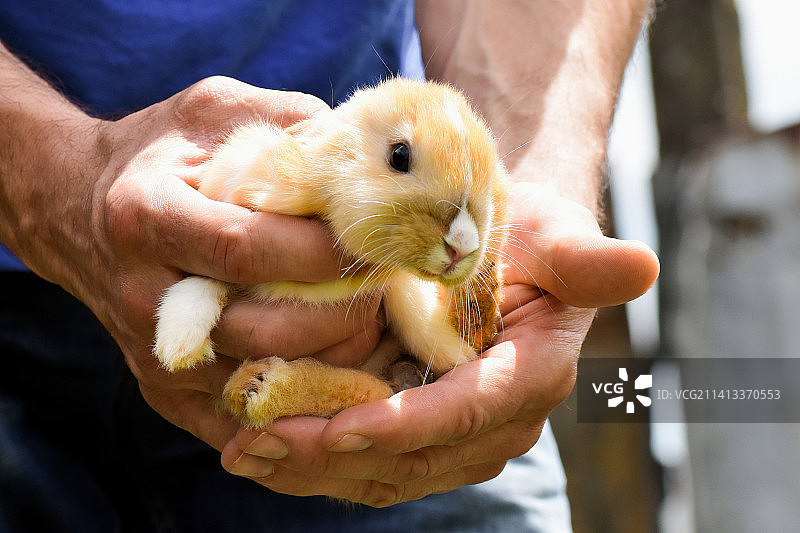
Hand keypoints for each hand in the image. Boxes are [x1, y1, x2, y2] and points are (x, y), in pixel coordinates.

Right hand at [10, 76, 382, 449]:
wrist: (76, 208)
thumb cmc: (157, 155)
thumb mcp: (211, 110)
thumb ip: (286, 121)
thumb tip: (365, 151)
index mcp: (148, 216)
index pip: (249, 249)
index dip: (325, 254)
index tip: (380, 243)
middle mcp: (142, 295)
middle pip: (263, 329)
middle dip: (344, 314)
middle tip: (385, 288)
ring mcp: (150, 353)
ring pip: (262, 382)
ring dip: (334, 361)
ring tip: (372, 323)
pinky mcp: (161, 390)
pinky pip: (240, 422)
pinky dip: (298, 407)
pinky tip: (336, 370)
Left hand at [220, 183, 658, 505]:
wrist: (497, 244)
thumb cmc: (522, 231)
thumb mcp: (554, 235)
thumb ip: (587, 261)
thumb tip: (640, 265)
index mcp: (529, 377)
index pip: (465, 413)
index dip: (405, 425)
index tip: (340, 427)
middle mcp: (492, 420)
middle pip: (412, 456)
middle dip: (334, 456)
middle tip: (258, 442)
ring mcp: (451, 432)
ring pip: (380, 470)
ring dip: (309, 467)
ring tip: (242, 451)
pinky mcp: (415, 428)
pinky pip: (365, 458)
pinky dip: (312, 456)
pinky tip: (257, 442)